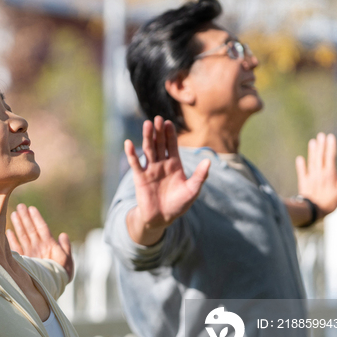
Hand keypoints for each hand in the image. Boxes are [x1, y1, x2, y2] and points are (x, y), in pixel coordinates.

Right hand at [7, 204, 72, 280]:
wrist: (49, 288)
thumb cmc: (60, 275)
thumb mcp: (66, 261)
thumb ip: (65, 248)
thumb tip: (63, 235)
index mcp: (49, 246)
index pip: (42, 228)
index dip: (37, 218)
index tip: (31, 208)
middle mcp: (39, 247)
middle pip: (31, 229)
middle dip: (26, 218)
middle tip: (21, 206)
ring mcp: (31, 253)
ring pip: (24, 236)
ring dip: (19, 225)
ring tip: (15, 213)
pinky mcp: (25, 260)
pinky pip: (17, 247)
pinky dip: (12, 240)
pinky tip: (8, 232)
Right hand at [126, 116, 210, 245]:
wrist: (162, 218)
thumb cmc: (179, 204)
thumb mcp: (193, 190)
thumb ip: (200, 176)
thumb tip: (208, 160)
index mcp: (174, 164)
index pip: (172, 145)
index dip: (170, 134)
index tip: (169, 123)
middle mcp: (162, 164)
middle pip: (159, 144)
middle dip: (159, 132)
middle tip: (157, 118)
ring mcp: (150, 170)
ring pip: (148, 150)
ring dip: (147, 137)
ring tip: (147, 124)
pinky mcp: (140, 178)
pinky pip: (135, 164)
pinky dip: (131, 154)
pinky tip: (128, 143)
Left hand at [295, 133, 336, 217]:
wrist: (313, 210)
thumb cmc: (329, 202)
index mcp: (329, 174)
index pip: (330, 157)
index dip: (330, 146)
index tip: (330, 137)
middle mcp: (319, 173)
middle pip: (320, 156)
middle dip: (321, 145)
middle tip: (321, 135)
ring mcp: (310, 177)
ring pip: (311, 161)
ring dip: (312, 151)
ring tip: (312, 141)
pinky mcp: (303, 182)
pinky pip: (302, 171)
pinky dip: (301, 164)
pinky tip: (300, 158)